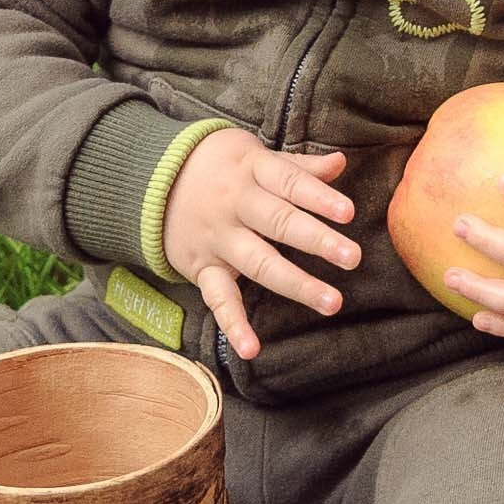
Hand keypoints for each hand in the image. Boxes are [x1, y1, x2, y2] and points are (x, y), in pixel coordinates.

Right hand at [160, 130, 357, 361]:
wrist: (151, 178)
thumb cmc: (217, 165)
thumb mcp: (254, 154)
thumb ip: (298, 166)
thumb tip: (341, 162)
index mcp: (252, 171)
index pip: (290, 183)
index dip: (319, 197)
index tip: (348, 213)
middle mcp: (235, 205)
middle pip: (279, 222)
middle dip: (316, 241)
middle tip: (352, 258)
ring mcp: (218, 239)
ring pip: (259, 262)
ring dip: (295, 283)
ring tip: (331, 301)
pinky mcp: (203, 267)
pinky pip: (218, 297)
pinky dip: (232, 324)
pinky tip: (251, 349)